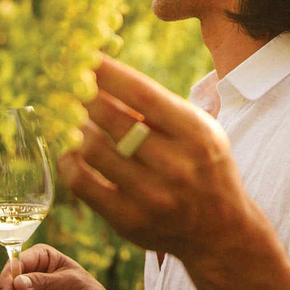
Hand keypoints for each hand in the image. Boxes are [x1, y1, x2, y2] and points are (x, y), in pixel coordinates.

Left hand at [58, 55, 261, 269]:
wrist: (221, 232)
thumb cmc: (206, 168)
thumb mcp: (200, 131)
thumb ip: (160, 109)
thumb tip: (106, 78)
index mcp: (196, 133)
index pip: (142, 93)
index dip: (108, 72)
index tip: (86, 57)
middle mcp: (176, 164)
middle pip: (112, 118)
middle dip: (84, 96)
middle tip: (70, 85)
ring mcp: (151, 196)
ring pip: (92, 149)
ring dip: (76, 128)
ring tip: (74, 119)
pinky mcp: (128, 221)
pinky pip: (82, 183)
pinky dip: (69, 162)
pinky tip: (70, 150)